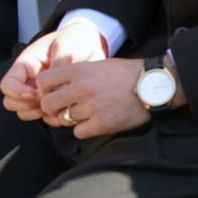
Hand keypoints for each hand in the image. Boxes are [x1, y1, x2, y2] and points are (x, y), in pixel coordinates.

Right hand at [0, 18, 109, 117]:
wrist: (92, 43)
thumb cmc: (74, 40)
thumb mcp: (66, 47)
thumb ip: (58, 66)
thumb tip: (55, 91)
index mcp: (26, 65)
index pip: (7, 84)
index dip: (16, 92)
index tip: (34, 94)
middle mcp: (29, 80)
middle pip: (11, 102)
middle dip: (25, 106)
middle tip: (45, 103)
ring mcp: (39, 91)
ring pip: (25, 112)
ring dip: (36, 113)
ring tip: (55, 107)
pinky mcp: (53, 99)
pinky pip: (44, 116)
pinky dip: (51, 118)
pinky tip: (64, 112)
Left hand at [34, 56, 149, 138]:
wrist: (154, 84)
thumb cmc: (128, 74)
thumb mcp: (99, 65)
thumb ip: (76, 75)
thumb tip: (55, 89)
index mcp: (80, 70)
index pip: (43, 81)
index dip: (43, 90)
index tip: (52, 94)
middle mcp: (82, 88)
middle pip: (47, 104)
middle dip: (52, 109)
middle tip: (63, 109)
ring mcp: (91, 107)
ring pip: (62, 120)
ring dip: (70, 119)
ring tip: (85, 114)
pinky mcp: (102, 123)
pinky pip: (78, 132)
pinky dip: (84, 129)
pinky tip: (95, 122)